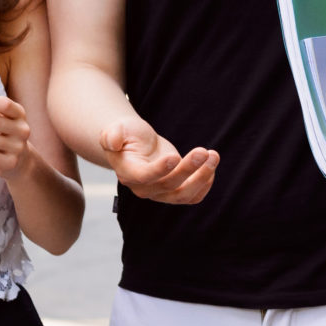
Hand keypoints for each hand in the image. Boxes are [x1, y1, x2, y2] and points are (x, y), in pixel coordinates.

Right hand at [99, 117, 217, 203]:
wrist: (136, 144)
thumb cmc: (126, 135)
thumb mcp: (116, 129)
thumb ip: (112, 134)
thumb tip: (112, 141)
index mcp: (128, 173)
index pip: (144, 177)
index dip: (160, 170)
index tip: (175, 156)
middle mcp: (144, 188)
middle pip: (169, 185)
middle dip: (188, 169)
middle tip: (203, 151)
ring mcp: (160, 193)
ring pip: (183, 194)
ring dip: (202, 178)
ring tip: (213, 156)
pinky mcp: (174, 192)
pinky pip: (192, 196)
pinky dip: (204, 184)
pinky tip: (211, 166)